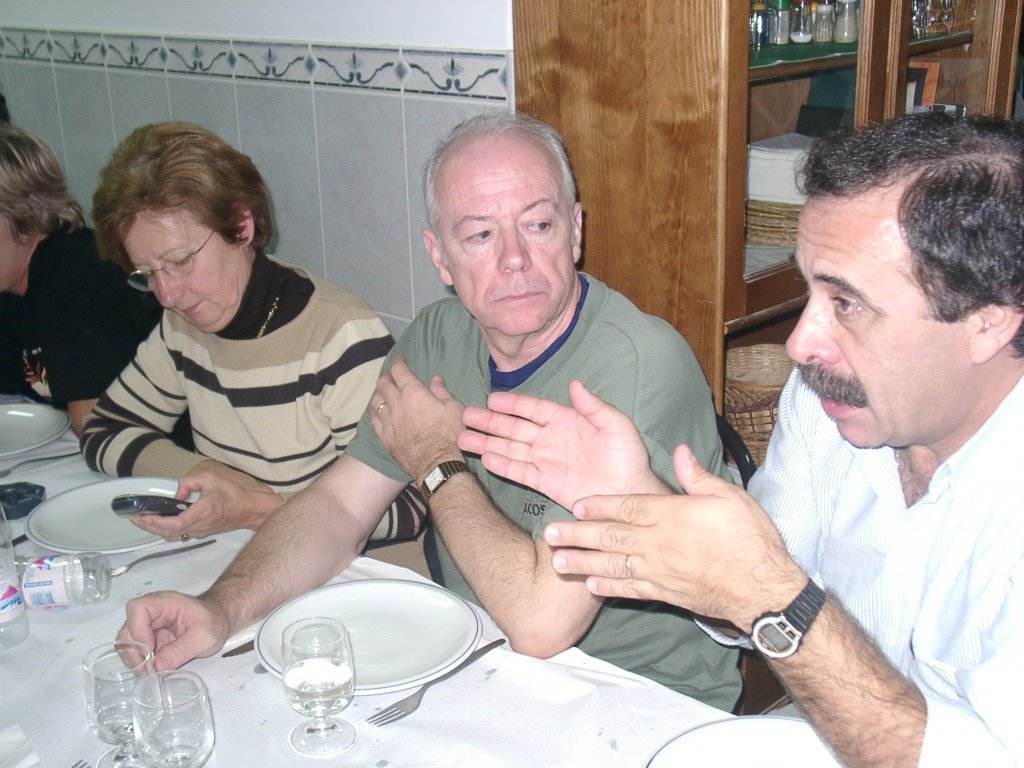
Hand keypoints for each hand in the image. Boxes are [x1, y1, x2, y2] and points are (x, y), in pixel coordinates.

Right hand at [117, 591, 229, 671]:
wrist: (218, 620)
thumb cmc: (214, 621)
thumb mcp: (204, 637)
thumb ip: (181, 651)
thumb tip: (157, 667)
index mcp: (167, 602)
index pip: (138, 608)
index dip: (138, 630)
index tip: (150, 649)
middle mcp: (152, 611)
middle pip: (127, 629)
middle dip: (135, 653)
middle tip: (149, 670)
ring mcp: (147, 625)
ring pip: (127, 642)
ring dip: (135, 660)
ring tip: (152, 672)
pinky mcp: (148, 638)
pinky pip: (134, 651)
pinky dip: (140, 662)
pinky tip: (153, 669)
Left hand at [130, 460, 282, 539]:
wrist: (251, 509)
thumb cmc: (233, 493)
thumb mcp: (211, 478)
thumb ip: (190, 482)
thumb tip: (176, 492)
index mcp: (203, 511)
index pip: (176, 523)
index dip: (157, 522)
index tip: (144, 515)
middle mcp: (200, 525)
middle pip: (169, 533)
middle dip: (150, 527)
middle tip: (136, 518)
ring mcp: (201, 531)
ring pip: (173, 535)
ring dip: (156, 530)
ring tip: (143, 520)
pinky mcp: (202, 533)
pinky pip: (180, 534)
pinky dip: (166, 530)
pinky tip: (159, 522)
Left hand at [370, 356, 465, 480]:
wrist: (437, 464)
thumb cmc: (450, 434)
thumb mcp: (454, 408)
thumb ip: (442, 391)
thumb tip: (434, 379)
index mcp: (413, 393)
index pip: (399, 371)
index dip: (398, 362)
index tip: (399, 359)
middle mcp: (396, 404)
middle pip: (383, 384)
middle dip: (386, 376)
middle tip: (391, 375)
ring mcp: (388, 421)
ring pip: (375, 401)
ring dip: (378, 392)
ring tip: (382, 391)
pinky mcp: (385, 437)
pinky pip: (373, 420)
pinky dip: (374, 412)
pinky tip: (376, 411)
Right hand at [459, 379, 663, 509]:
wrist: (631, 494)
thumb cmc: (629, 458)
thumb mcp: (617, 426)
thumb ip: (594, 407)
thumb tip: (574, 383)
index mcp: (567, 421)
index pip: (534, 409)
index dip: (513, 404)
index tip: (491, 399)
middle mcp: (552, 439)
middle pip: (515, 428)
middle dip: (490, 422)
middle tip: (465, 415)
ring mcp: (547, 461)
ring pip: (511, 449)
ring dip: (488, 443)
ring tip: (463, 438)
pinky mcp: (546, 483)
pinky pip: (520, 472)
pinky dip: (503, 465)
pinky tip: (485, 458)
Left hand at [544, 444, 804, 630]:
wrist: (763, 589)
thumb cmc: (750, 539)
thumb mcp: (729, 497)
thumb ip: (698, 476)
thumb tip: (679, 452)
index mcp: (672, 516)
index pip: (627, 507)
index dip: (599, 504)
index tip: (575, 503)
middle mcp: (658, 544)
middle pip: (610, 536)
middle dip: (577, 534)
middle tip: (550, 532)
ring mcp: (659, 572)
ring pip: (613, 565)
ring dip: (583, 562)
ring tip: (557, 560)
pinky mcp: (666, 594)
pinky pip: (630, 590)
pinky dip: (609, 588)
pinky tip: (591, 585)